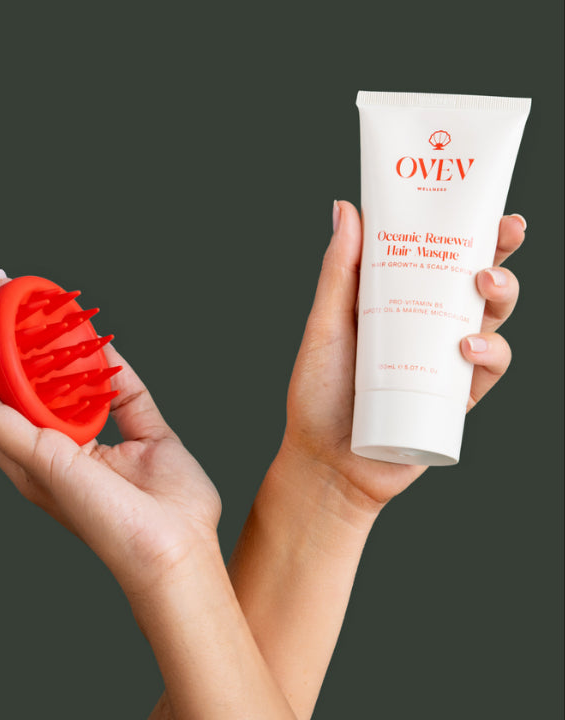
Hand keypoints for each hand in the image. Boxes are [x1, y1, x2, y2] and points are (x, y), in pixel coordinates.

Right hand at [0, 264, 221, 596]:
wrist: (180, 551)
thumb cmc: (171, 512)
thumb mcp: (149, 432)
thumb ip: (125, 391)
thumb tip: (105, 350)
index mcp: (52, 452)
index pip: (8, 392)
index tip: (3, 298)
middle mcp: (29, 457)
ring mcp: (25, 460)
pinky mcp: (32, 460)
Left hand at [279, 203, 523, 508]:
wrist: (324, 461)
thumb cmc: (318, 393)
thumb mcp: (325, 324)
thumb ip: (338, 270)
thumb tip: (346, 207)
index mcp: (399, 301)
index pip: (440, 256)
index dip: (469, 229)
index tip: (489, 204)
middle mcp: (428, 327)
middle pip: (477, 282)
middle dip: (500, 253)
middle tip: (505, 233)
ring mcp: (446, 362)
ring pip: (493, 320)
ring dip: (502, 295)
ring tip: (483, 283)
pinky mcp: (458, 398)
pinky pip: (489, 370)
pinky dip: (489, 353)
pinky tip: (466, 347)